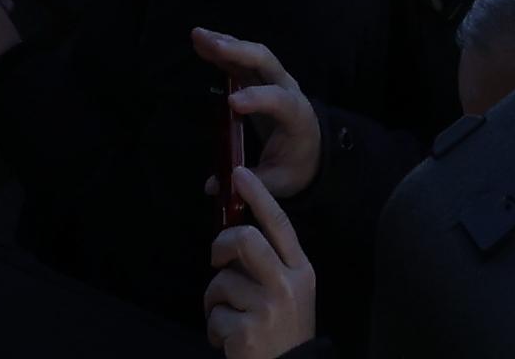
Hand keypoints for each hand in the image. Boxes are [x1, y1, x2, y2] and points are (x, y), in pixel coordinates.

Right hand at [193, 28, 319, 198]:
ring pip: (253, 54)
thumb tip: (212, 187)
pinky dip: (224, 48)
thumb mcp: (278, 182)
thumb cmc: (296, 166)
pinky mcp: (262, 78)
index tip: (232, 103)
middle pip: (267, 63)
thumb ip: (250, 184)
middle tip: (210, 46)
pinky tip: (203, 42)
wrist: (311, 149)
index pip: (280, 101)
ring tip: (198, 36)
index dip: (258, 99)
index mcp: (297, 116)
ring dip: (226, 44)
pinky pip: (244, 58)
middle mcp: (289, 89)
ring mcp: (276, 79)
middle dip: (239, 52)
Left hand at [205, 162, 318, 358]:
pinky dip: (214, 329)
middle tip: (217, 260)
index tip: (240, 173)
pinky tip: (228, 340)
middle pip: (245, 240)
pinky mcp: (247, 332)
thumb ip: (269, 264)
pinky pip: (214, 316)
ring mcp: (267, 309)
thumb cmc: (284, 329)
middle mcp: (287, 285)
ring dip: (214, 301)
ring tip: (228, 318)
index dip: (258, 195)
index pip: (279, 223)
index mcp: (300, 270)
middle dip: (221, 245)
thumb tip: (233, 237)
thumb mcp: (290, 291)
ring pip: (221, 282)